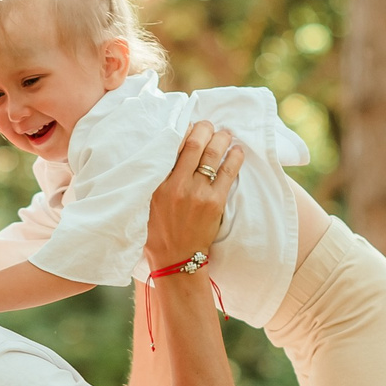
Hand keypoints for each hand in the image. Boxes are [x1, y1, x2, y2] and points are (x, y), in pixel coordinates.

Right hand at [144, 120, 241, 271]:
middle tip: (210, 125)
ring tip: (226, 133)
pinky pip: (228, 172)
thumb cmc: (159, 232)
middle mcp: (177, 185)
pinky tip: (237, 150)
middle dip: (205, 129)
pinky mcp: (214, 202)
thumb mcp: (148, 202)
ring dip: (221, 139)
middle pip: (195, 144)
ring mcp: (197, 193)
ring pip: (213, 154)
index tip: (190, 125)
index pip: (172, 147)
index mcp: (157, 184)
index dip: (184, 131)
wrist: (175, 260)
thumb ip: (157, 180)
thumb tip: (170, 155)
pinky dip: (234, 157)